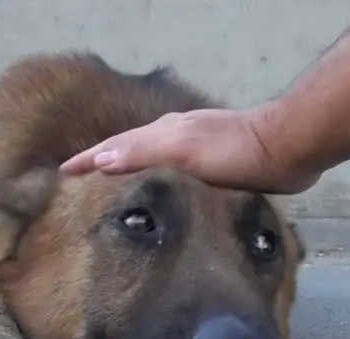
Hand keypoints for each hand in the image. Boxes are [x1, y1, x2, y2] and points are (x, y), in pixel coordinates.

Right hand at [58, 107, 319, 194]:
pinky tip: (164, 194)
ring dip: (130, 170)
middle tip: (80, 179)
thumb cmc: (235, 151)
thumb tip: (100, 160)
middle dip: (103, 162)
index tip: (63, 173)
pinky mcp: (218, 165)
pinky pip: (175, 173)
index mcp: (164, 133)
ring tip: (113, 187)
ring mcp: (197, 149)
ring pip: (152, 159)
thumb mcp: (183, 150)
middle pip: (130, 149)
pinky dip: (158, 180)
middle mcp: (176, 137)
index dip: (88, 160)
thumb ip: (142, 152)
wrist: (286, 149)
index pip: (115, 146)